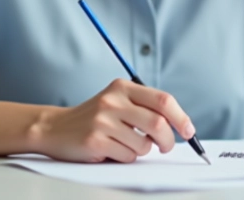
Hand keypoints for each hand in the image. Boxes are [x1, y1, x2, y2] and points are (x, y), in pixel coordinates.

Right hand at [29, 79, 195, 162]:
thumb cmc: (94, 117)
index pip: (163, 100)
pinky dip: (126, 157)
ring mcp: (102, 120)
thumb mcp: (118, 101)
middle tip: (165, 146)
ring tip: (127, 145)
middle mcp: (113, 100)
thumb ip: (145, 107)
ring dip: (142, 150)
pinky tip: (113, 150)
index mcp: (122, 87)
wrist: (55, 127)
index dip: (181, 117)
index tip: (188, 131)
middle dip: (168, 140)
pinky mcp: (95, 140)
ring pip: (144, 144)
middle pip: (158, 123)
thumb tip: (180, 125)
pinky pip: (127, 156)